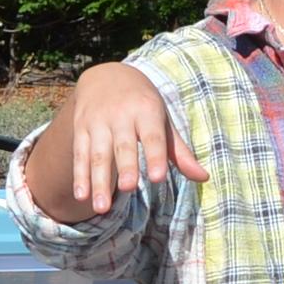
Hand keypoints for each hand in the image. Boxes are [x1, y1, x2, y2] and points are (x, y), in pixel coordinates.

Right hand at [31, 62, 204, 218]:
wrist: (106, 74)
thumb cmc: (143, 104)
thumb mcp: (163, 120)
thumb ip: (180, 152)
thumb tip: (203, 178)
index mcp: (147, 111)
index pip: (153, 136)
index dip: (156, 156)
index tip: (158, 178)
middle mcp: (121, 115)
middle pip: (123, 146)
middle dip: (126, 167)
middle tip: (128, 188)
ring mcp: (98, 122)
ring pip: (98, 155)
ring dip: (99, 181)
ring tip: (102, 208)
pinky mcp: (81, 128)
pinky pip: (80, 154)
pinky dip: (80, 176)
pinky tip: (82, 196)